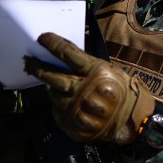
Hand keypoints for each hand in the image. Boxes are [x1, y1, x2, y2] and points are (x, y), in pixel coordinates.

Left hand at [23, 33, 154, 144]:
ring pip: (53, 95)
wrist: (135, 122)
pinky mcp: (73, 124)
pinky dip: (59, 106)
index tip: (41, 38)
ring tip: (52, 85)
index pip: (67, 53)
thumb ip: (88, 67)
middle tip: (28, 61)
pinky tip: (63, 102)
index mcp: (95, 71)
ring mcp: (76, 109)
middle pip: (52, 76)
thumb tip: (64, 59)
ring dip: (51, 89)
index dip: (52, 44)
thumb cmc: (124, 92)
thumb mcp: (111, 71)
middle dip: (38, 67)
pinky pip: (58, 112)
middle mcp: (83, 89)